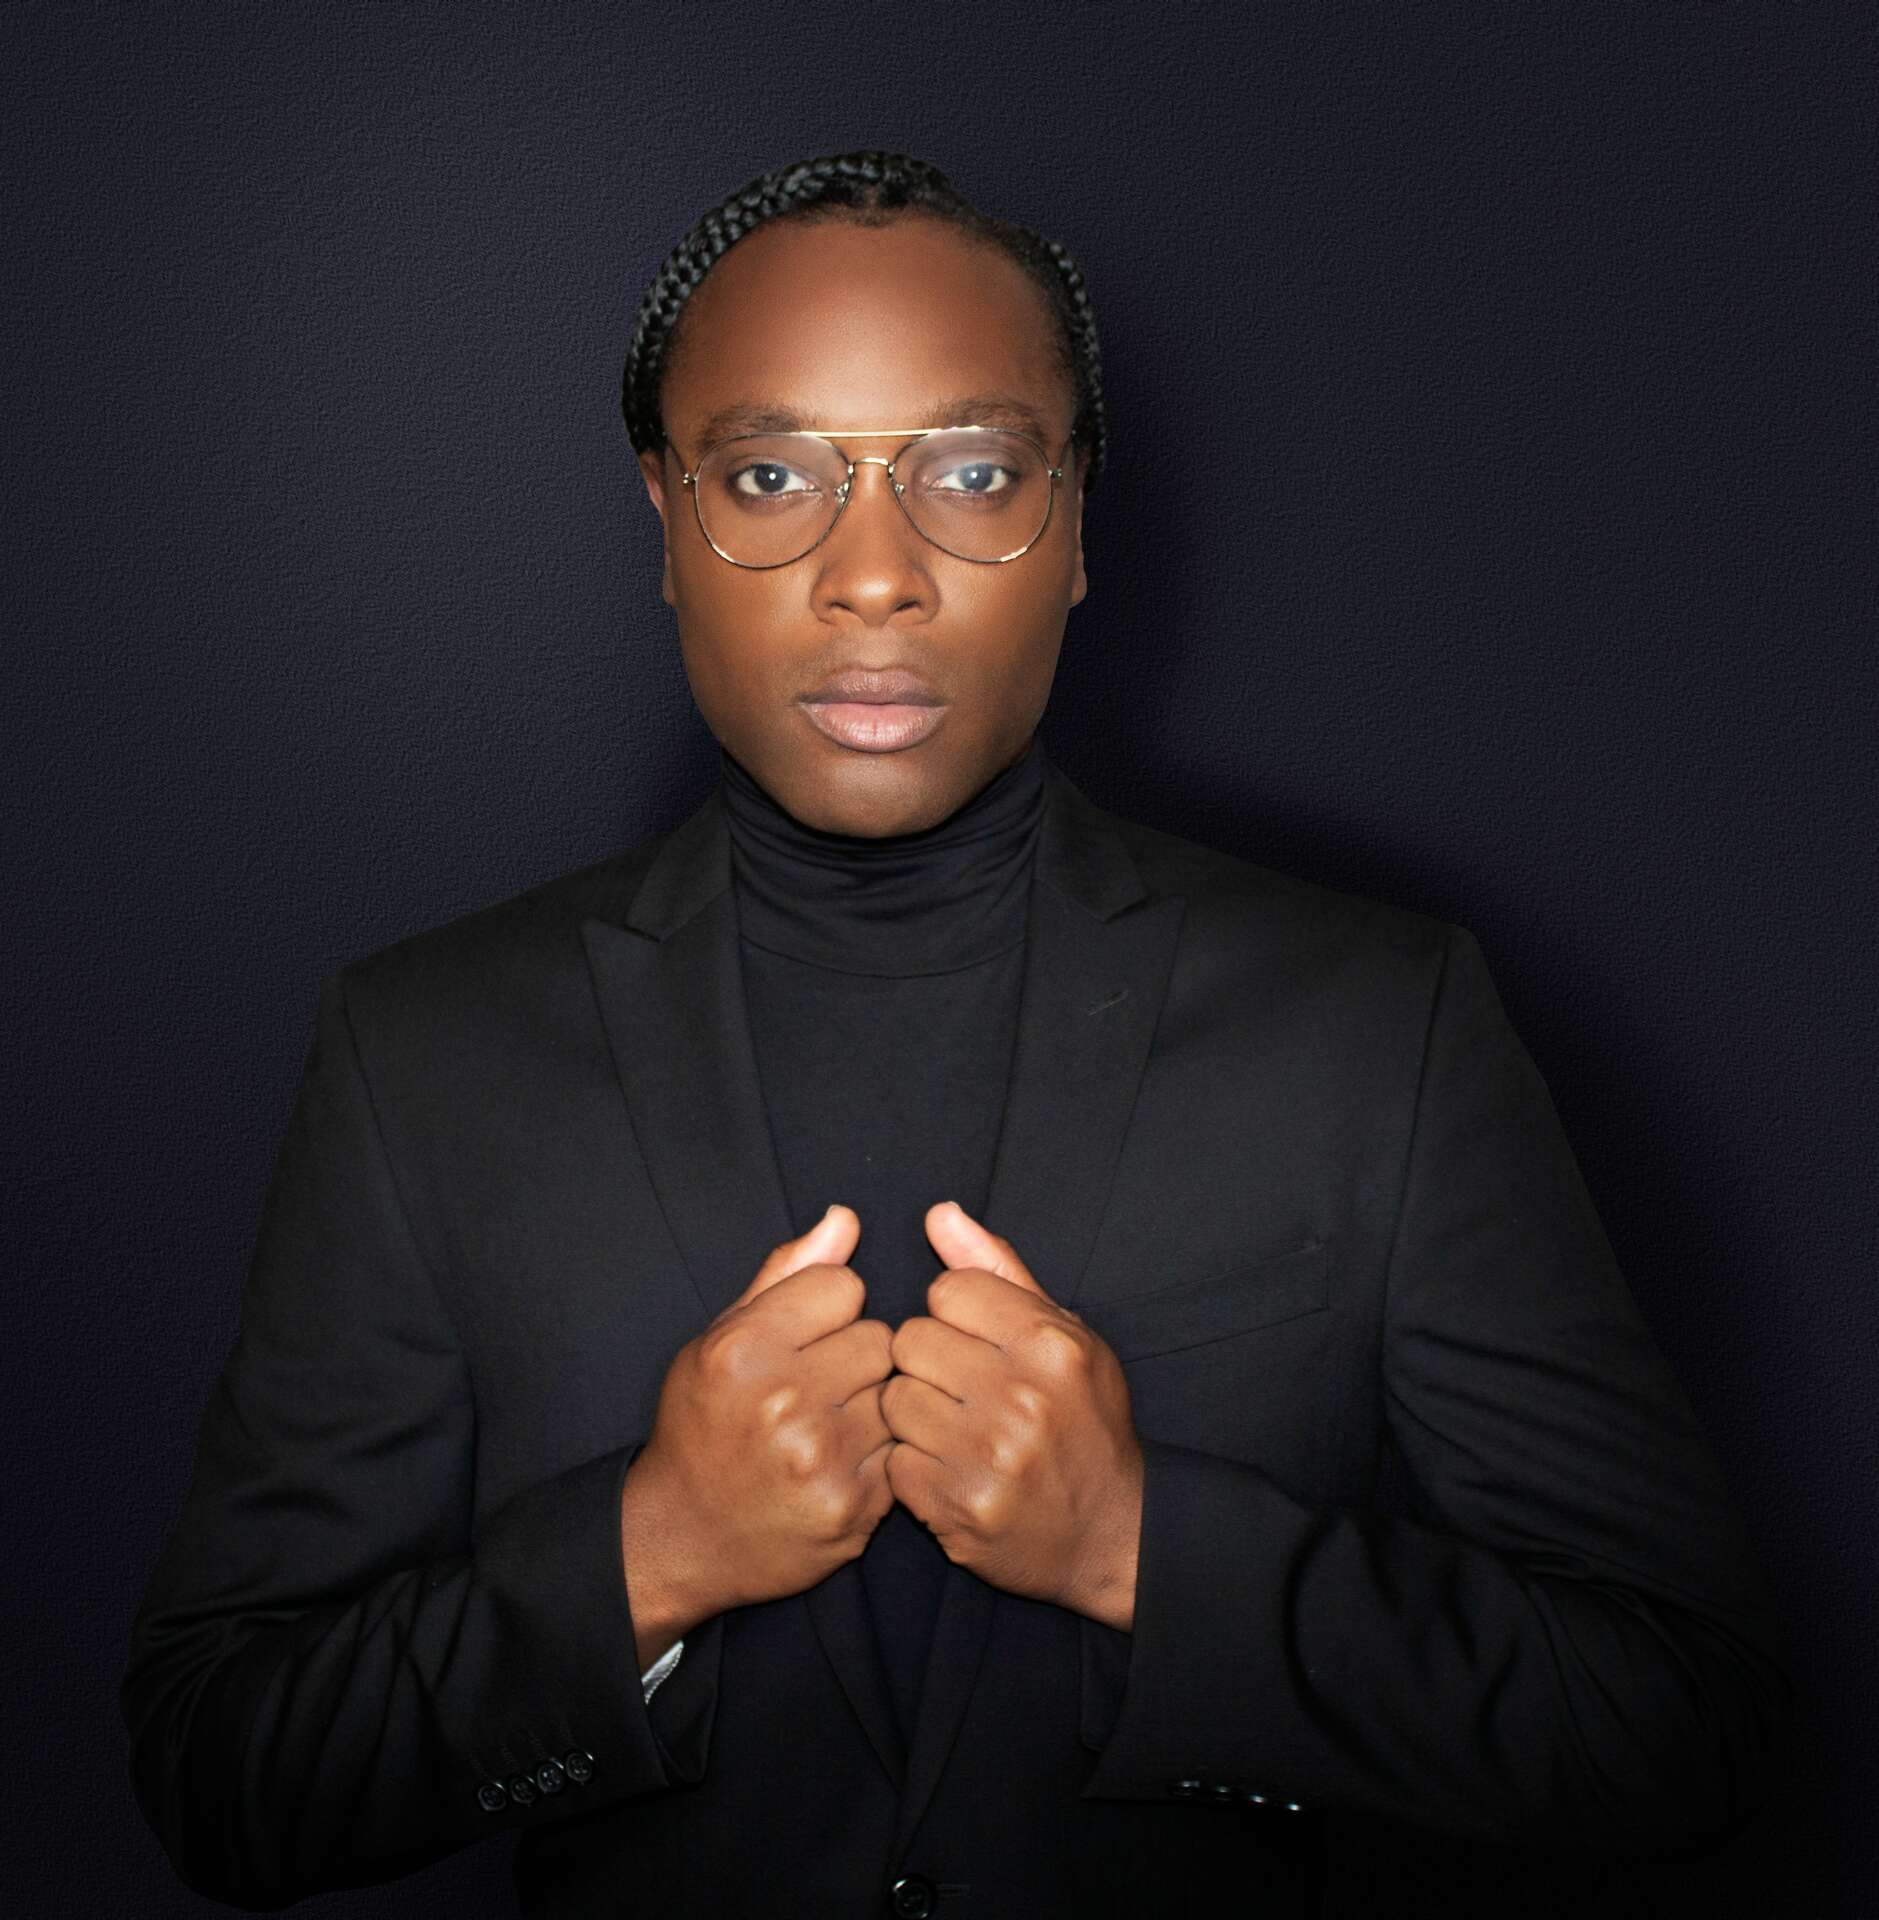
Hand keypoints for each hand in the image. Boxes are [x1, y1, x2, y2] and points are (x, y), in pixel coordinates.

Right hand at [625, 1205, 894, 1639]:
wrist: (682, 1537)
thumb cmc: (702, 1423)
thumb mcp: (719, 1338)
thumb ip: (786, 1274)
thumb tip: (846, 1218)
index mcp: (743, 1350)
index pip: (844, 1285)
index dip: (828, 1308)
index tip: (803, 1337)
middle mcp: (782, 1402)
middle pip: (878, 1338)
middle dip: (854, 1357)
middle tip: (817, 1387)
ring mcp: (822, 1460)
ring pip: (896, 1392)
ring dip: (871, 1405)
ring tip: (828, 1426)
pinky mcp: (855, 1507)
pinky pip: (902, 1448)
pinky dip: (879, 1454)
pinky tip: (840, 1464)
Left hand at [882, 1201, 1143, 1630]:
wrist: (1110, 1532)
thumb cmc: (1084, 1419)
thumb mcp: (1064, 1334)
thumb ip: (997, 1270)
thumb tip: (938, 1213)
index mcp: (1050, 1344)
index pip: (946, 1290)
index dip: (953, 1314)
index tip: (976, 1341)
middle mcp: (1021, 1397)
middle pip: (910, 1341)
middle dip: (928, 1362)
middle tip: (962, 1388)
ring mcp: (989, 1457)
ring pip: (894, 1400)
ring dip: (914, 1414)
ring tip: (955, 1428)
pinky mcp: (959, 1509)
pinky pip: (894, 1463)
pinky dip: (913, 1468)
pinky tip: (951, 1469)